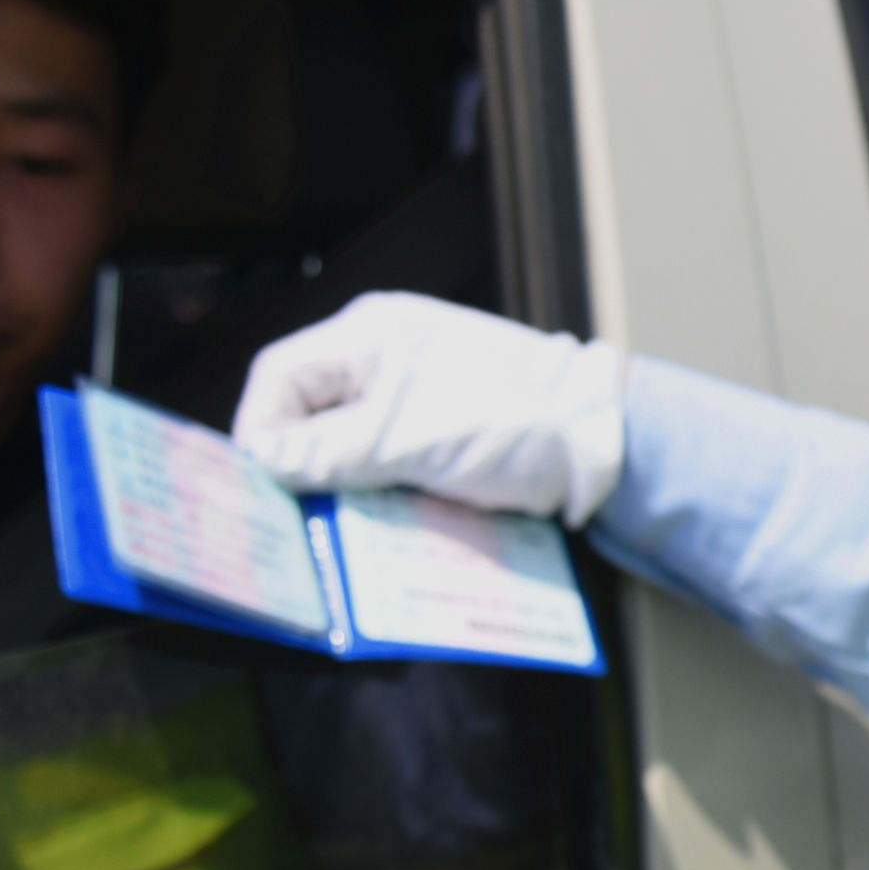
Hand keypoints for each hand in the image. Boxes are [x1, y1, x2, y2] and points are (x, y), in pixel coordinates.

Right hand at [230, 292, 626, 523]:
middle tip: (297, 520)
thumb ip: (331, 452)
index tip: (266, 486)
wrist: (607, 438)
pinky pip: (385, 465)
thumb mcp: (408, 440)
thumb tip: (268, 464)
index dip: (261, 430)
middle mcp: (383, 361)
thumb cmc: (514, 420)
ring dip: (340, 489)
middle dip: (299, 467)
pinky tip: (380, 525)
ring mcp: (412, 398)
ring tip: (338, 530)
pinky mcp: (437, 435)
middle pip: (307, 414)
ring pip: (344, 448)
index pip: (279, 377)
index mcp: (369, 339)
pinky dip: (377, 495)